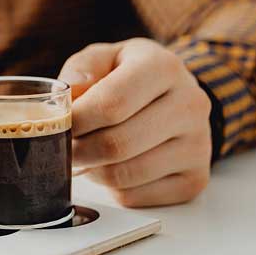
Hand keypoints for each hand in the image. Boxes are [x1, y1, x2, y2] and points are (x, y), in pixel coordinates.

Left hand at [58, 38, 211, 206]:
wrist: (176, 95)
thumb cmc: (130, 75)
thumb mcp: (104, 57)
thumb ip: (81, 70)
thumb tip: (69, 98)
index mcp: (163, 68)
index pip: (111, 104)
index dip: (75, 121)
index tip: (57, 125)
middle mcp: (189, 105)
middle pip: (116, 145)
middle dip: (78, 150)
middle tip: (64, 146)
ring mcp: (198, 146)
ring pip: (123, 175)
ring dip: (92, 169)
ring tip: (88, 153)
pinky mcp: (194, 179)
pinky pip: (134, 197)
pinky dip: (111, 187)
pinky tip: (112, 166)